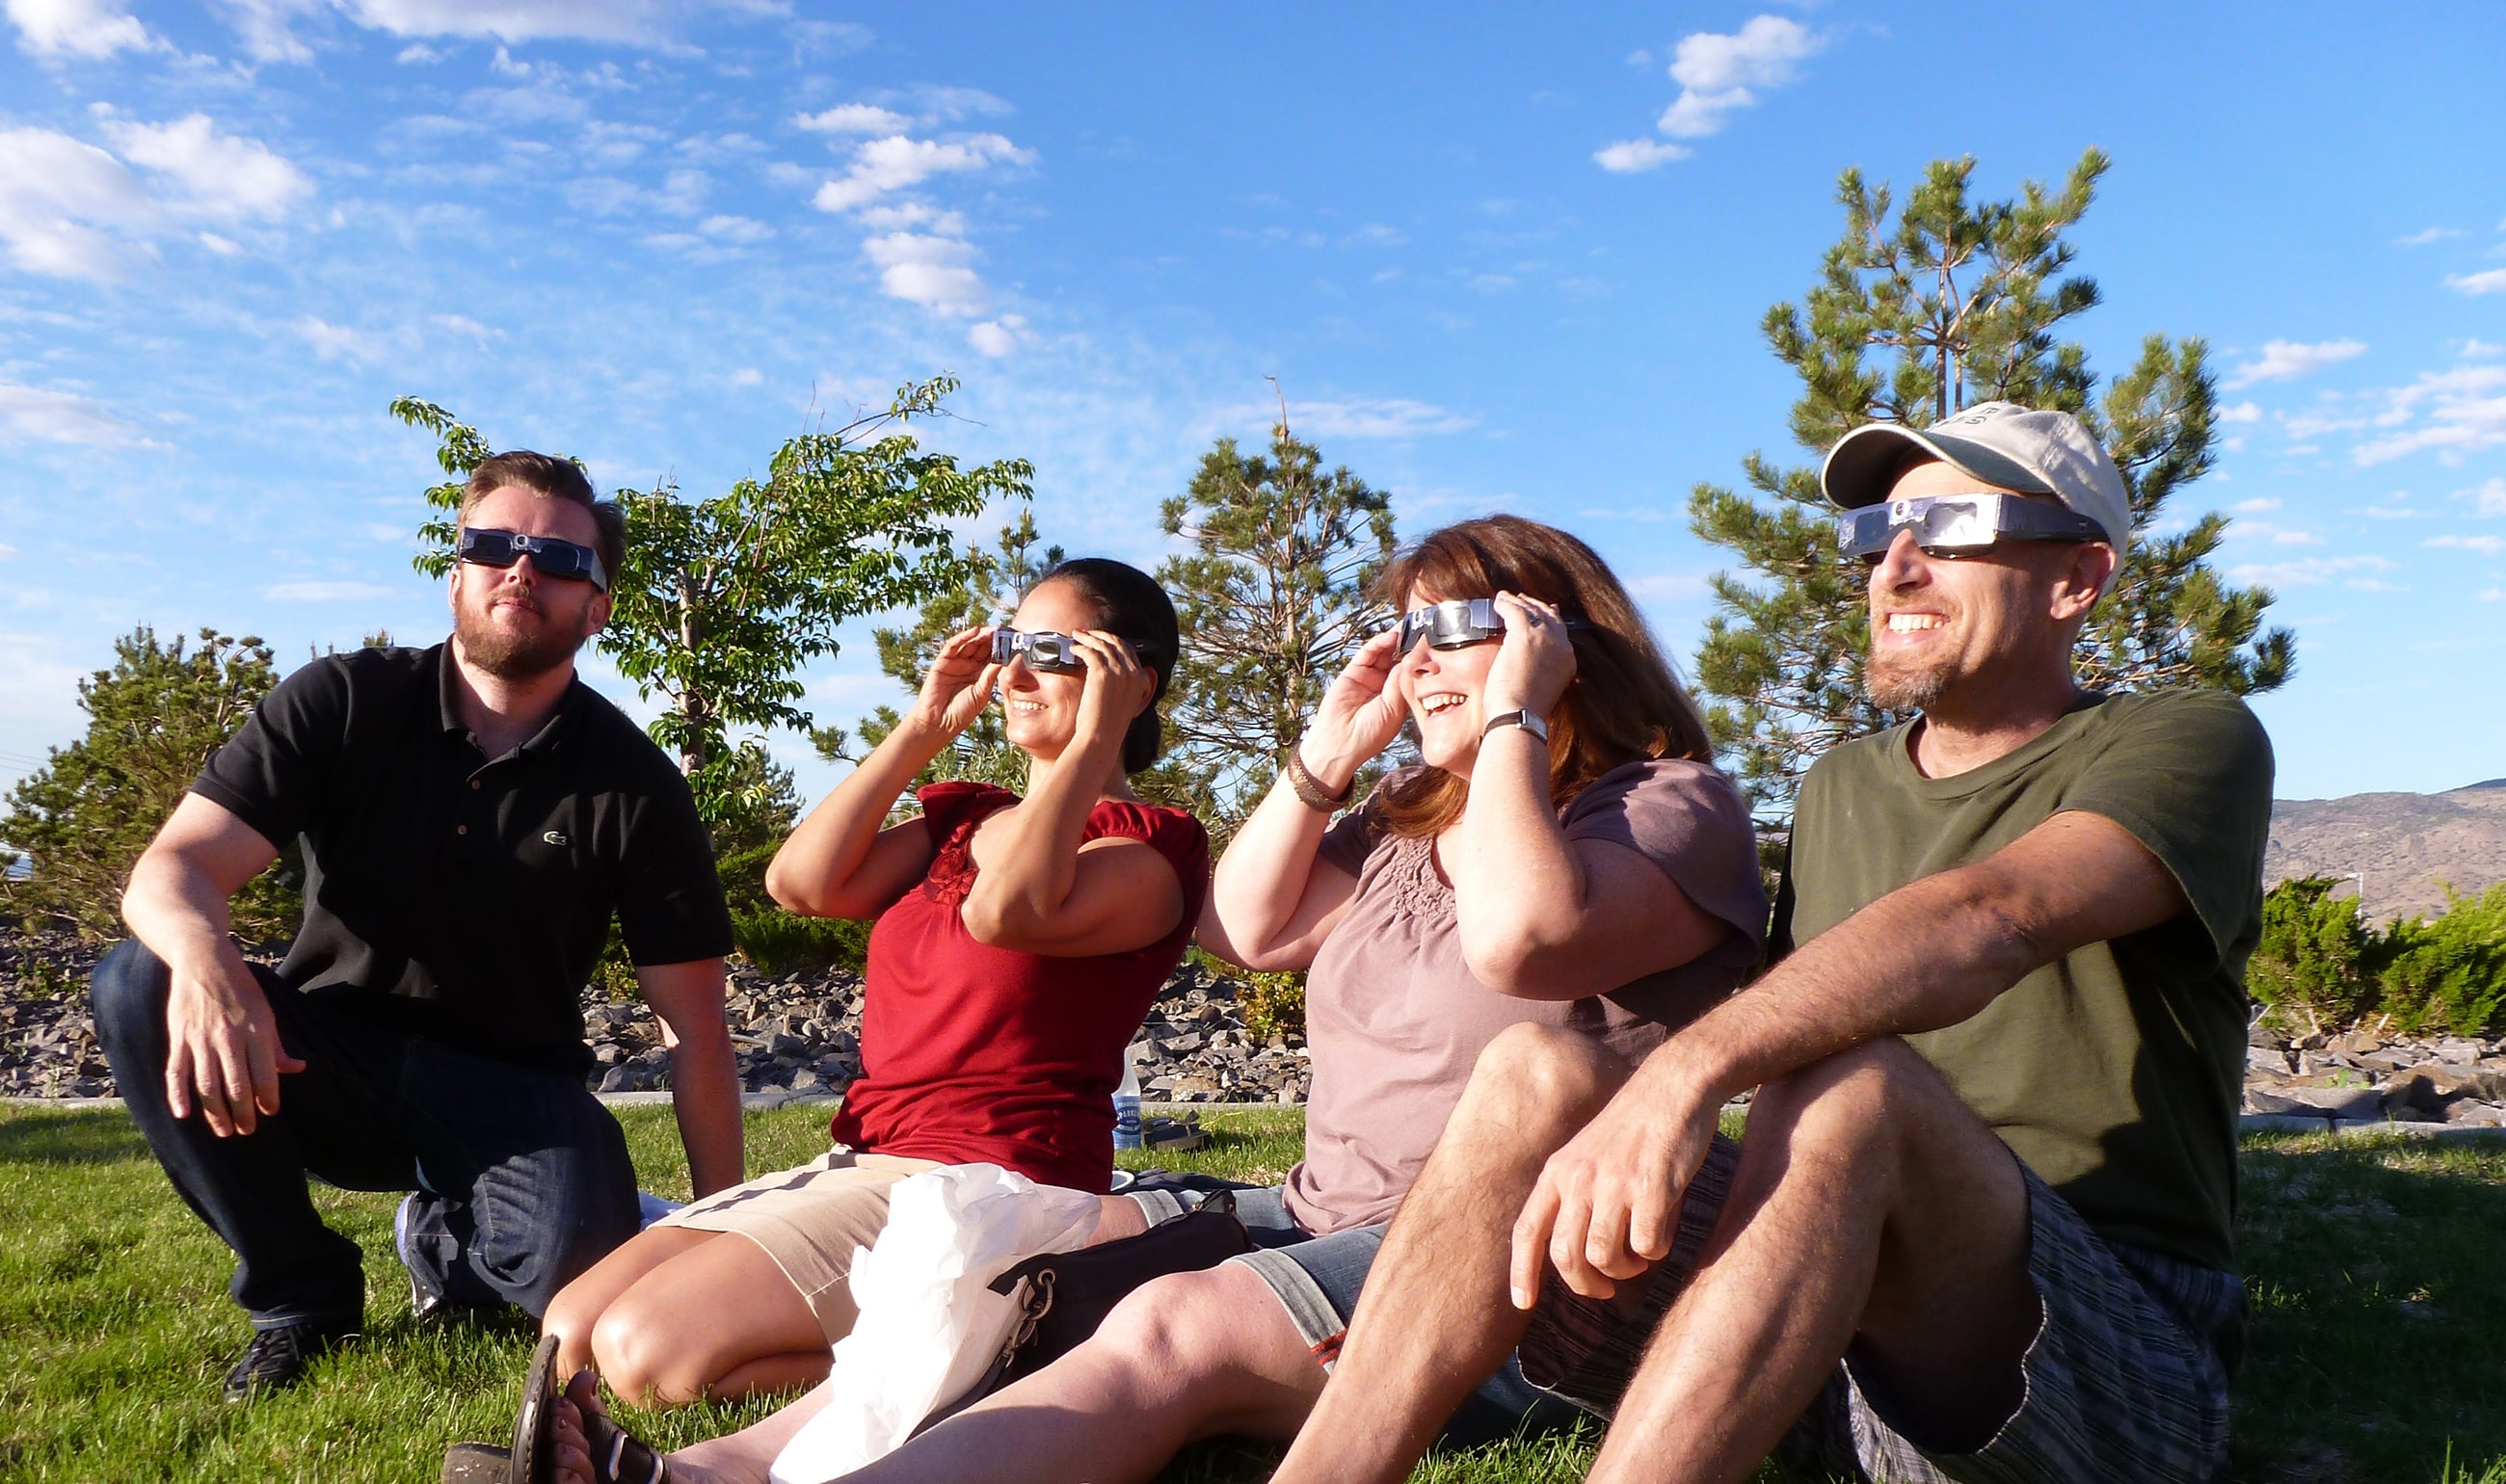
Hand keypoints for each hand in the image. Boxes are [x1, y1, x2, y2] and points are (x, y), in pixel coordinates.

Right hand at [163, 949, 303, 1137]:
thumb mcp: (267, 1011)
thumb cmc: (241, 988)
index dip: (268, 1098)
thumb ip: (277, 1045)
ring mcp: (200, 1039)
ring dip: (215, 1113)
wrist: (203, 960)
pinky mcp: (178, 1038)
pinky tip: (184, 1114)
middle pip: (236, 1086)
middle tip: (246, 1130)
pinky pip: (177, 1072)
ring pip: (207, 1086)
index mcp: (256, 1030)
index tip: (269, 1111)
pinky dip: (178, 1096)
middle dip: (243, 1113)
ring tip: (224, 1130)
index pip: (265, 1075)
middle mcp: (229, 1038)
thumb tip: (296, 1068)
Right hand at [912, 626, 1004, 737]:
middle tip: (1007, 630)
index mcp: (980, 674)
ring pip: (970, 643)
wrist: (939, 724)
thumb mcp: (981, 694)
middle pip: (982, 647)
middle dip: (994, 638)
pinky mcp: (942, 662)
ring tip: (995, 629)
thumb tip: (1005, 660)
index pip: (992, 656)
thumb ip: (990, 676)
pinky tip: (975, 630)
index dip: (1003, 648)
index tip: (1015, 640)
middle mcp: (968, 666)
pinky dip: (964, 636)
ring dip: (982, 635)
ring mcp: (955, 663)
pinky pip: (953, 646)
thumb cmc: (961, 713)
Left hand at [1068, 629, 1156, 753]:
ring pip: (1102, 644)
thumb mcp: (1124, 704)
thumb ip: (1124, 687)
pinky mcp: (1102, 673)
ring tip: (1076, 636)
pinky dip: (1080, 647)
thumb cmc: (1108, 726)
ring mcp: (1119, 672)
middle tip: (1086, 633)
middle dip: (1100, 635)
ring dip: (1088, 637)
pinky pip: (1090, 651)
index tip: (1100, 639)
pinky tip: (1073, 649)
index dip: (1113, 641)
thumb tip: (1111, 672)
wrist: (1101, 738)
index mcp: (1142, 680)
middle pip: (1117, 642)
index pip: (1129, 651)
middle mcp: (1134, 673)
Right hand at [1299, 627, 1408, 789]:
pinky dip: (1379, 643)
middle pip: (1399, 658)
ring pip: (1384, 652)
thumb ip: (1401, 682)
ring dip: (1396, 639)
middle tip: (1423, 627)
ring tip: (1409, 627)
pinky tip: (1391, 636)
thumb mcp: (1394, 708)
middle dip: (1410, 644)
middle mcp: (1384, 684)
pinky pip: (1368, 653)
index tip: (1434, 644)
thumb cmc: (1370, 734)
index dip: (1421, 658)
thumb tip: (1413, 657)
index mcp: (1398, 696)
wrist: (1341, 743)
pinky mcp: (1353, 672)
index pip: (1412, 671)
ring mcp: (1369, 677)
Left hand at [1482, 591, 1576, 718]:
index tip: (1538, 612)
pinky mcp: (1525, 635)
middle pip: (1549, 616)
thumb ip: (1541, 668)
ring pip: (1532, 610)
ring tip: (1505, 598)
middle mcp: (1561, 646)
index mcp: (1567, 660)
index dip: (1548, 618)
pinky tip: (1497, 602)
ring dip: (1517, 602)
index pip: (1560, 630)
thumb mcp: (1542, 686)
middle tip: (1521, 600)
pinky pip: (1514, 610)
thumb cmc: (1523, 709)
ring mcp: (1545, 639)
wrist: (1519, 715)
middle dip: (1535, 606)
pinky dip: (1505, 604)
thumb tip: (1528, 658)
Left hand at [1509, 1056, 1718, 1305]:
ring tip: (1638, 1256)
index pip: (1527, 1230)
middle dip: (1587, 1285)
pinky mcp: (1651, 1188)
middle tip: (1607, 1287)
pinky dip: (1657, 1250)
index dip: (1521, 1272)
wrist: (1672, 1087)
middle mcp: (1579, 1179)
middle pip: (1567, 1258)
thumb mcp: (1586, 1155)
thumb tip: (1578, 1256)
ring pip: (1605, 1257)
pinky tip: (1663, 1230)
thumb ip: (1575, 1197)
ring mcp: (1614, 1183)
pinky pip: (1648, 1246)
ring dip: (1625, 1270)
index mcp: (1557, 1172)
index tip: (1522, 1305)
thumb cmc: (1633, 1129)